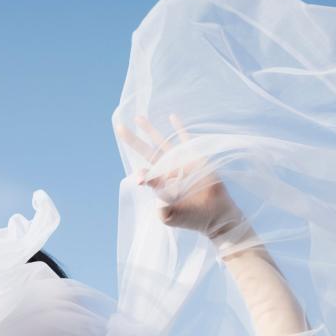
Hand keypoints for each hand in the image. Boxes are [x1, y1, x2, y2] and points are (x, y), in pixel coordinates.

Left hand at [115, 113, 243, 237]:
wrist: (215, 216)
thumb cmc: (190, 218)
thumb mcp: (169, 214)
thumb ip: (157, 201)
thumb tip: (144, 182)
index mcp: (160, 184)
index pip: (146, 174)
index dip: (142, 174)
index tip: (141, 179)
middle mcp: (167, 171)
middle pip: (147, 152)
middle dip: (133, 141)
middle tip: (120, 128)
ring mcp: (181, 163)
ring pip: (162, 142)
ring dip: (150, 130)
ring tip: (138, 118)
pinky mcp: (196, 158)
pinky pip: (185, 140)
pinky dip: (179, 128)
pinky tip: (171, 116)